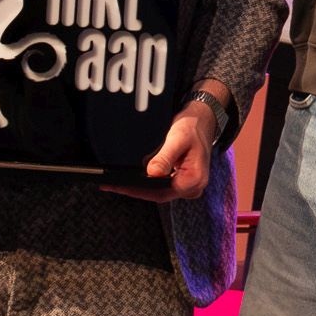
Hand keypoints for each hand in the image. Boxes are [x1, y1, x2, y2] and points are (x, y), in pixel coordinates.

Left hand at [104, 98, 218, 203]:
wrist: (203, 121)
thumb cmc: (192, 127)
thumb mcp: (178, 138)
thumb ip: (165, 157)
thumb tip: (152, 173)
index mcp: (194, 179)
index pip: (161, 191)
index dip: (139, 190)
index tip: (120, 185)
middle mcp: (193, 187)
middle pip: (159, 194)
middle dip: (135, 190)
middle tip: (112, 185)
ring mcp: (188, 186)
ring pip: (160, 192)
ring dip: (140, 188)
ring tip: (118, 183)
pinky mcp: (182, 182)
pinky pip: (162, 186)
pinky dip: (148, 184)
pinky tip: (135, 179)